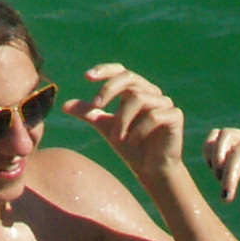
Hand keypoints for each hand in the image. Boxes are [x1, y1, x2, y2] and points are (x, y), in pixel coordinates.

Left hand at [65, 64, 183, 182]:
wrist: (151, 170)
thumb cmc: (130, 146)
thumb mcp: (105, 128)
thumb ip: (89, 114)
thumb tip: (64, 105)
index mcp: (134, 90)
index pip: (120, 71)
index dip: (105, 70)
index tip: (87, 77)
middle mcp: (150, 92)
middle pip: (129, 77)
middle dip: (109, 88)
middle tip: (96, 104)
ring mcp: (164, 103)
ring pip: (138, 98)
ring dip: (123, 119)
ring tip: (117, 138)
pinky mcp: (175, 116)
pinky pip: (155, 115)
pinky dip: (139, 129)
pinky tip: (133, 141)